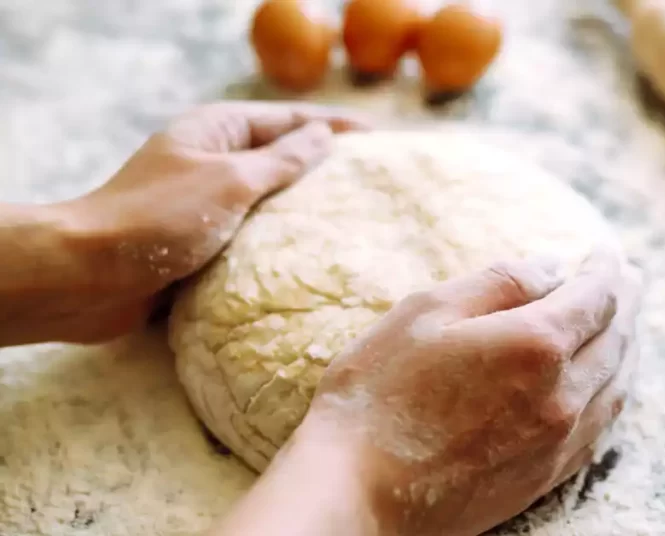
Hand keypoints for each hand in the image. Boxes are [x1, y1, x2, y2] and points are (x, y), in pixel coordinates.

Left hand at [0, 101, 365, 344]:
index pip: (291, 119)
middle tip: (375, 182)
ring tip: (355, 220)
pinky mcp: (201, 240)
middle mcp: (213, 159)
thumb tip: (321, 136)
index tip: (382, 139)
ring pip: (269, 198)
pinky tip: (312, 256)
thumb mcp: (231, 181)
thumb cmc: (159, 218)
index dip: (337, 127)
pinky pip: (254, 234)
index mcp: (217, 130)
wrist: (89, 275)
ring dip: (306, 208)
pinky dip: (282, 241)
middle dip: (326, 166)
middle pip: (282, 155)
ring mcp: (206, 200)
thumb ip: (282, 160)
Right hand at [210, 248, 642, 535]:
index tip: (607, 252)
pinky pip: (601, 427)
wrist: (358, 493)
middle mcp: (563, 395)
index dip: (605, 269)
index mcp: (538, 345)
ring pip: (617, 385)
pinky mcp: (545, 476)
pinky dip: (614, 393)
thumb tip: (554, 267)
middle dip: (626, 303)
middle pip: (616, 339)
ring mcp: (558, 441)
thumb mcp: (428, 311)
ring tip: (627, 325)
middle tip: (631, 279)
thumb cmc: (379, 394)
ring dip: (628, 347)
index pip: (595, 297)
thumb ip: (500, 282)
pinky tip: (607, 386)